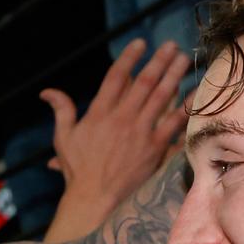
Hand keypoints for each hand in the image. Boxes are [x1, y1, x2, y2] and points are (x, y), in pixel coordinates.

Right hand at [40, 38, 191, 242]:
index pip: (116, 77)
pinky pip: (175, 124)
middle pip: (145, 82)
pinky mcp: (155, 149)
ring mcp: (141, 133)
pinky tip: (196, 94)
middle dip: (159, 61)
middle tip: (171, 46)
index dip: (129, 58)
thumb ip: (61, 110)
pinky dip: (186, 108)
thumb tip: (46, 92)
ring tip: (183, 60)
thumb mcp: (63, 138)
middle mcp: (122, 118)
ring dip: (174, 76)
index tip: (140, 43)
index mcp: (100, 113)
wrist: (94, 199)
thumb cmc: (78, 170)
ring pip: (162, 98)